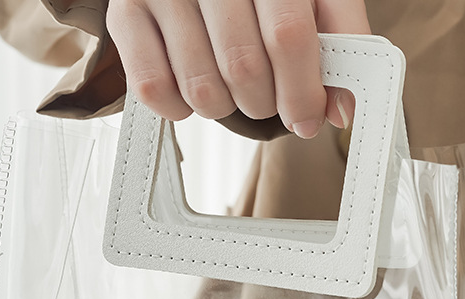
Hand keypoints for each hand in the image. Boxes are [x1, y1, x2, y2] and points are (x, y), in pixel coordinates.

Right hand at [106, 0, 370, 135]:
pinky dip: (179, 108)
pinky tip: (192, 87)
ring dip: (225, 108)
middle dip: (263, 103)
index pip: (288, 35)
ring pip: (201, 88)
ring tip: (231, 89)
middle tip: (266, 99)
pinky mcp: (123, 13)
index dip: (302, 90)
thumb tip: (341, 111)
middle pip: (243, 68)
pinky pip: (153, 89)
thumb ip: (338, 40)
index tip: (307, 119)